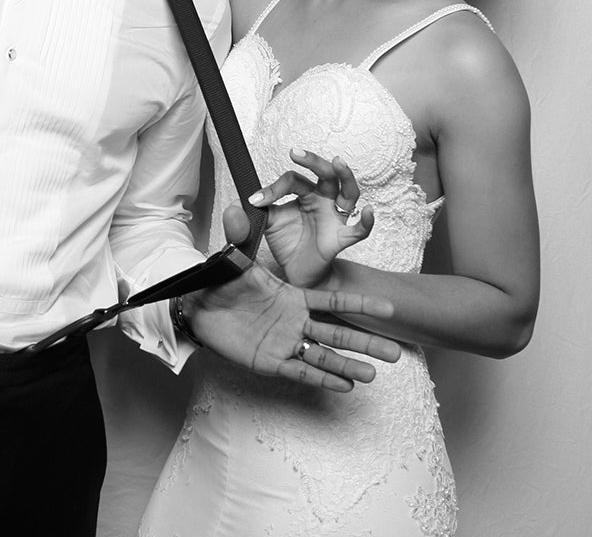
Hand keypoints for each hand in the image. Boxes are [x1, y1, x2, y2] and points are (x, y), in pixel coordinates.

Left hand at [183, 258, 399, 391]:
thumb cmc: (220, 284)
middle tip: (396, 352)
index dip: (359, 304)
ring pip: (323, 355)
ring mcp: (285, 342)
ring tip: (374, 375)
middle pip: (337, 333)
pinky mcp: (271, 361)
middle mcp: (295, 321)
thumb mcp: (234, 261)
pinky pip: (300, 372)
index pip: (331, 302)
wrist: (198, 308)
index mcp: (293, 297)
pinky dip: (322, 379)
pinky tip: (345, 387)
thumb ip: (240, 237)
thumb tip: (238, 207)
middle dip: (365, 342)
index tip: (387, 306)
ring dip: (348, 366)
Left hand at [248, 149, 374, 288]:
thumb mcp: (268, 223)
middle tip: (296, 152)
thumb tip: (236, 203)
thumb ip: (255, 211)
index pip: (293, 180)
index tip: (255, 201)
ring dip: (345, 176)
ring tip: (339, 162)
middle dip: (313, 161)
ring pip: (348, 193)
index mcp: (305, 194)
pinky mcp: (340, 239)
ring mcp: (335, 218)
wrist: (298, 272)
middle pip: (325, 175)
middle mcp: (323, 201)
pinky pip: (359, 230)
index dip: (273, 188)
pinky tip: (369, 211)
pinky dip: (367, 221)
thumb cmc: (289, 243)